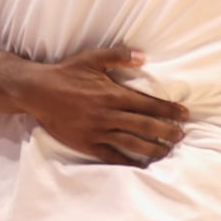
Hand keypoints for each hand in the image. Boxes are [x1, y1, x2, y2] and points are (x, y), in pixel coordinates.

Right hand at [19, 47, 187, 165]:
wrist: (37, 91)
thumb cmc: (67, 73)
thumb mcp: (93, 58)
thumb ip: (119, 56)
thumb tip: (143, 56)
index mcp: (113, 94)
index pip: (148, 104)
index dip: (169, 110)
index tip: (184, 115)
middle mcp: (108, 114)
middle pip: (145, 126)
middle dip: (167, 132)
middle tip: (181, 136)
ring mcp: (97, 131)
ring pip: (131, 143)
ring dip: (152, 148)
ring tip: (166, 151)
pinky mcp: (86, 143)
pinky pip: (111, 156)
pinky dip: (127, 162)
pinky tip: (140, 165)